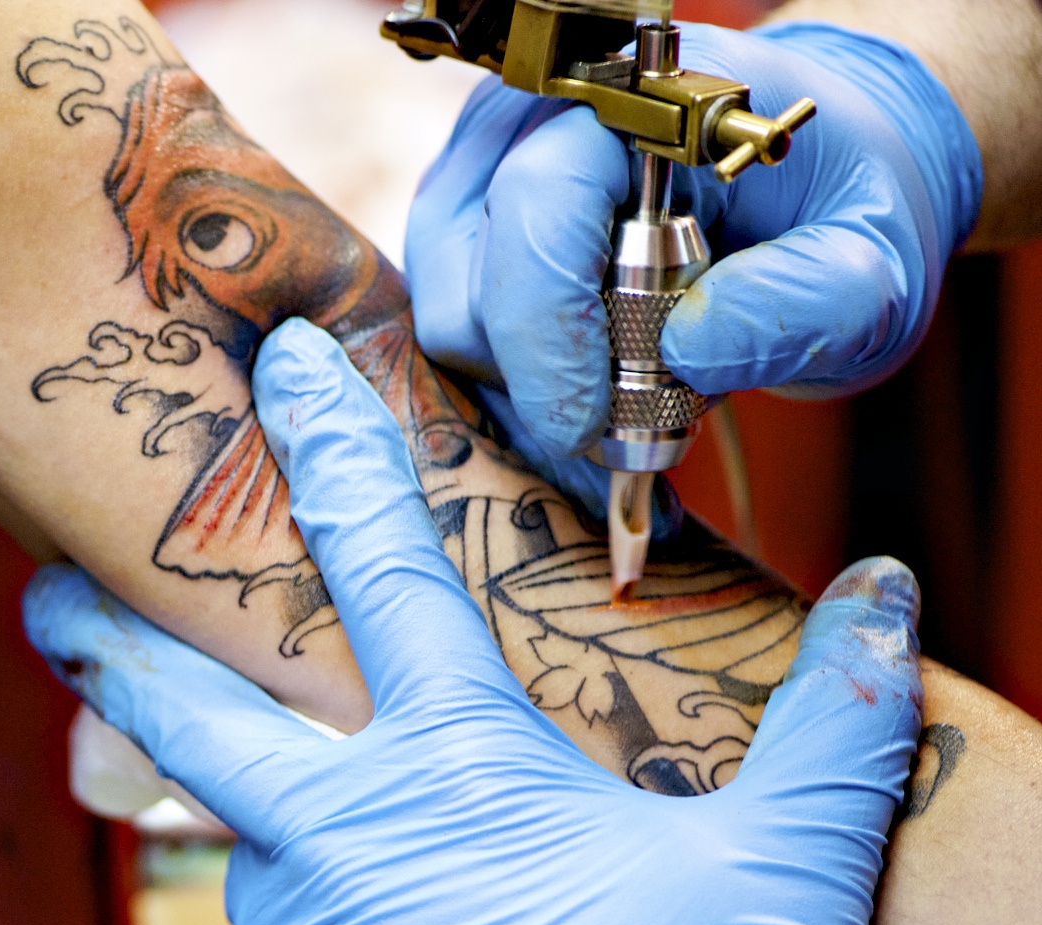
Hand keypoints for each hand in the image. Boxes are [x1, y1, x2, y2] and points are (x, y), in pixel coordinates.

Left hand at [21, 319, 923, 924]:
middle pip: (188, 719)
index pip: (384, 570)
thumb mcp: (782, 867)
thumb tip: (891, 593)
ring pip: (276, 893)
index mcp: (447, 774)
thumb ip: (834, 723)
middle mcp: (334, 857)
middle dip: (111, 640)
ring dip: (324, 886)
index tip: (284, 366)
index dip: (335, 450)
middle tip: (45, 593)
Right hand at [406, 21, 982, 515]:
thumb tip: (686, 351)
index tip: (589, 425)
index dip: (550, 331)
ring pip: (451, 316)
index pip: (539, 205)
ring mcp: (486, 171)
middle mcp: (538, 120)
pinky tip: (584, 399)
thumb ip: (802, 304)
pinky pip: (454, 329)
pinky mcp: (466, 226)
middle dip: (545, 377)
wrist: (807, 178)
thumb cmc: (835, 206)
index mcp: (641, 101)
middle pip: (473, 280)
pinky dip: (512, 384)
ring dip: (527, 387)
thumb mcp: (870, 263)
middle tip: (636, 424)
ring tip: (622, 406)